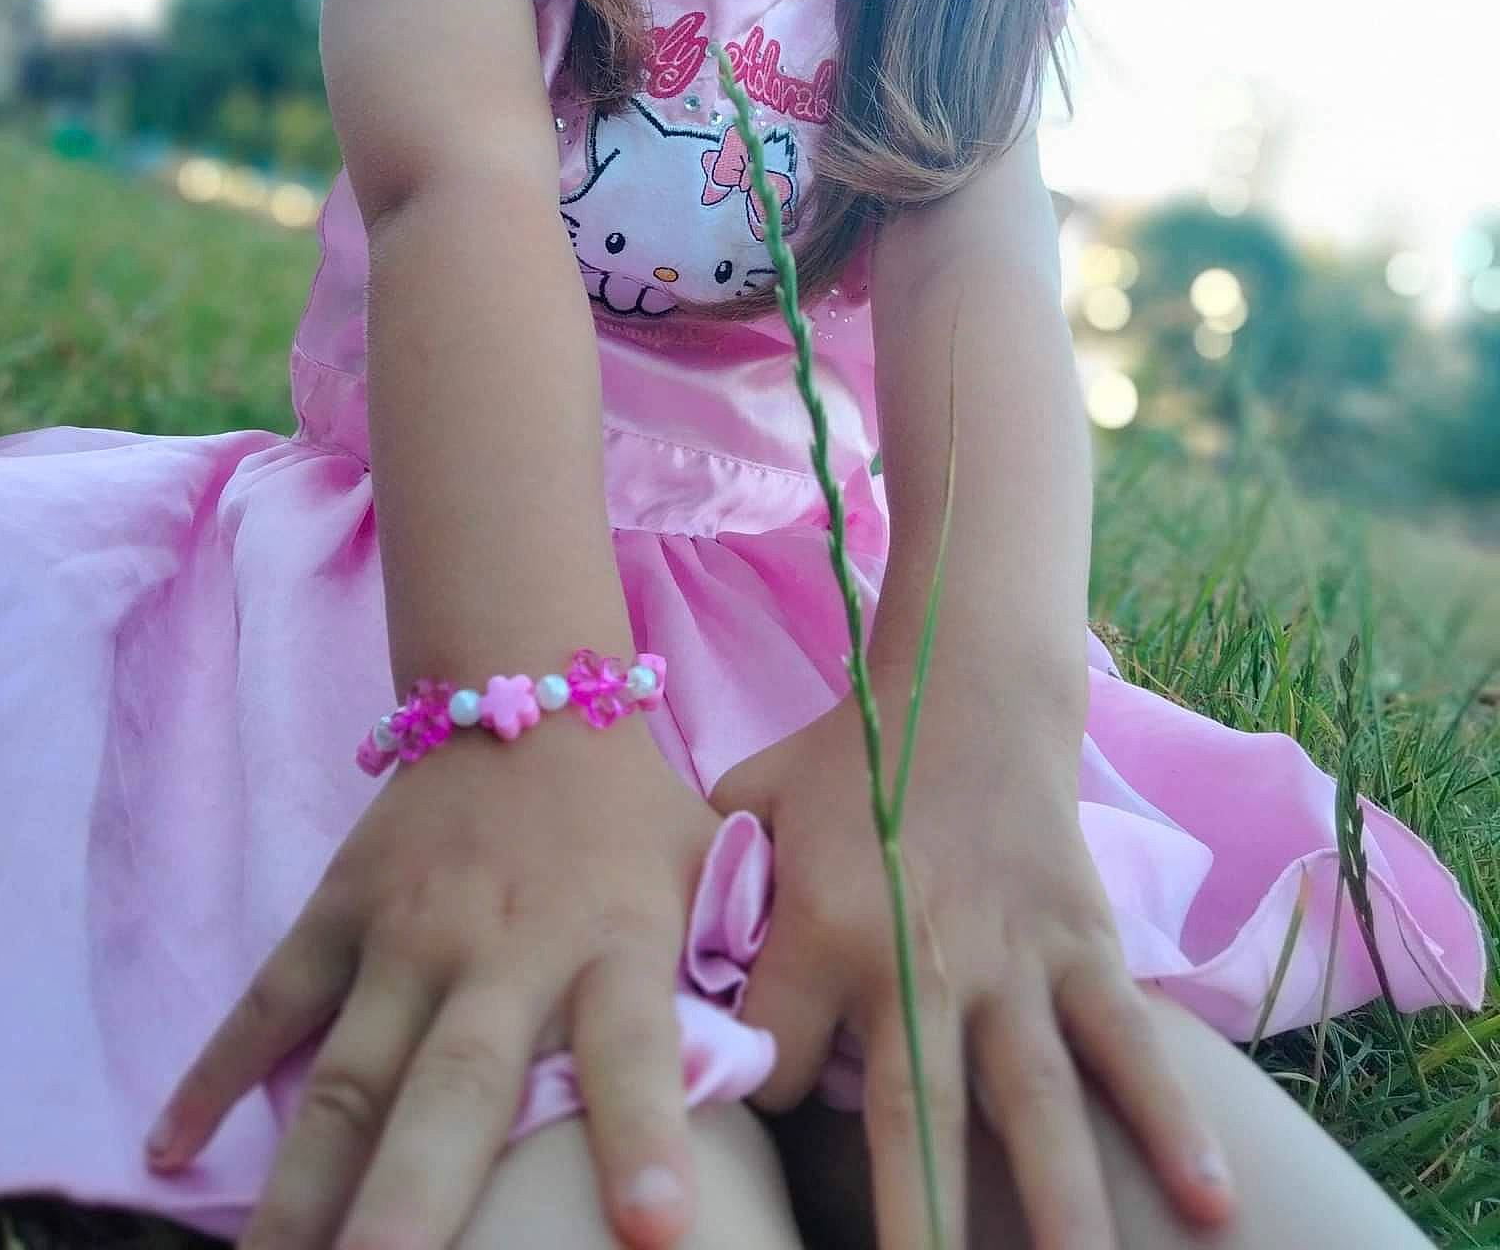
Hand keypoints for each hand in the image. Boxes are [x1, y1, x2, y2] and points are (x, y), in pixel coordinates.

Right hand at [146, 715, 718, 1249]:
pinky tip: (168, 1151)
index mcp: (612, 937)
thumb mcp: (706, 872)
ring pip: (347, 1070)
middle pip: (456, 1082)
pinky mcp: (340, 906)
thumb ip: (734, 966)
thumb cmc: (631, 815)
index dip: (644, 1131)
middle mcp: (504, 944)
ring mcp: (407, 927)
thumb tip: (789, 1073)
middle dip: (415, 1196)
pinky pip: (272, 1000)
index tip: (653, 1230)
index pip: (634, 1041)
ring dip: (303, 1184)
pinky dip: (217, 1071)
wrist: (528, 686)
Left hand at [711, 681, 1236, 1249]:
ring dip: (1058, 1203)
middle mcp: (914, 955)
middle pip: (912, 1118)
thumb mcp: (754, 799)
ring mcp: (1010, 957)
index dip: (764, 1086)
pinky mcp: (1084, 942)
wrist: (968, 682)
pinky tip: (1212, 1202)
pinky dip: (1173, 1118)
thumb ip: (710, 885)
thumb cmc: (849, 755)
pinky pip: (1129, 1042)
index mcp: (818, 924)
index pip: (773, 1060)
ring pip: (1034, 1099)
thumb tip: (665, 966)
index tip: (775, 1086)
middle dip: (916, 1227)